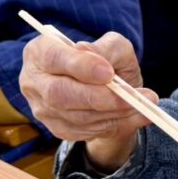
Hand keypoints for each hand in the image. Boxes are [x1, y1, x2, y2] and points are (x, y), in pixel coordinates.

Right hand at [19, 32, 156, 170]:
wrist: (110, 90)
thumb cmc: (108, 61)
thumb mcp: (114, 46)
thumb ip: (107, 48)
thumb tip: (97, 60)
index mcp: (41, 52)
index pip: (54, 58)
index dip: (80, 66)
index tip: (108, 73)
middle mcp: (34, 81)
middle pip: (60, 93)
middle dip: (100, 97)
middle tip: (133, 96)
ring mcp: (43, 108)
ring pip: (76, 116)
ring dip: (113, 112)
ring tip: (143, 105)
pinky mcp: (57, 128)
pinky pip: (85, 132)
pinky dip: (115, 124)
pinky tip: (135, 116)